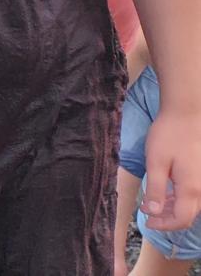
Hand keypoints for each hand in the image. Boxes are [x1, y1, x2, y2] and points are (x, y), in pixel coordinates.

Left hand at [141, 108, 200, 230]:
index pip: (181, 219)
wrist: (186, 114)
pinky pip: (193, 194)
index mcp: (191, 189)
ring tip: (153, 203)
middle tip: (147, 213)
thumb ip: (156, 189)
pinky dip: (179, 198)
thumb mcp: (155, 162)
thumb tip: (153, 212)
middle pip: (188, 215)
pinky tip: (166, 192)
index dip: (164, 225)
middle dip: (167, 218)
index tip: (146, 221)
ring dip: (172, 208)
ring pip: (191, 205)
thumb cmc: (169, 135)